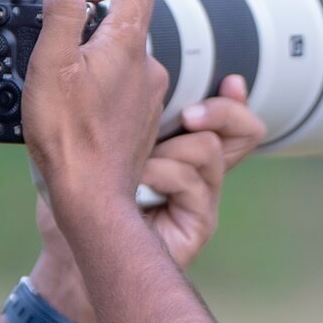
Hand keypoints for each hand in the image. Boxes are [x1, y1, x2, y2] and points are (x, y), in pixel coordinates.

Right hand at [22, 0, 170, 235]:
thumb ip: (61, 13)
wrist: (92, 197)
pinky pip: (124, 88)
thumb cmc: (70, 137)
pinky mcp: (142, 120)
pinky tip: (76, 112)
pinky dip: (100, 89)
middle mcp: (148, 66)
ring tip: (61, 88)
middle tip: (56, 50)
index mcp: (128, 44)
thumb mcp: (51, 63)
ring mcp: (149, 95)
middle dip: (88, 24)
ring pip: (122, 57)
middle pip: (125, 19)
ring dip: (92, 60)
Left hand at [28, 75, 265, 322]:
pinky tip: (135, 183)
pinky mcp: (200, 221)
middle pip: (246, 130)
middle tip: (188, 114)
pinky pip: (190, 179)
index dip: (235, 98)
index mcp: (183, 149)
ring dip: (168, 149)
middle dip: (222, 111)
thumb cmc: (85, 196)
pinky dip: (159, 174)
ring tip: (136, 164)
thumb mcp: (104, 142)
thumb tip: (133, 71)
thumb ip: (125, 113)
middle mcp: (200, 172)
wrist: (75, 251)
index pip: (231, 118)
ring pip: (210, 148)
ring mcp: (203, 198)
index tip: (230, 81)